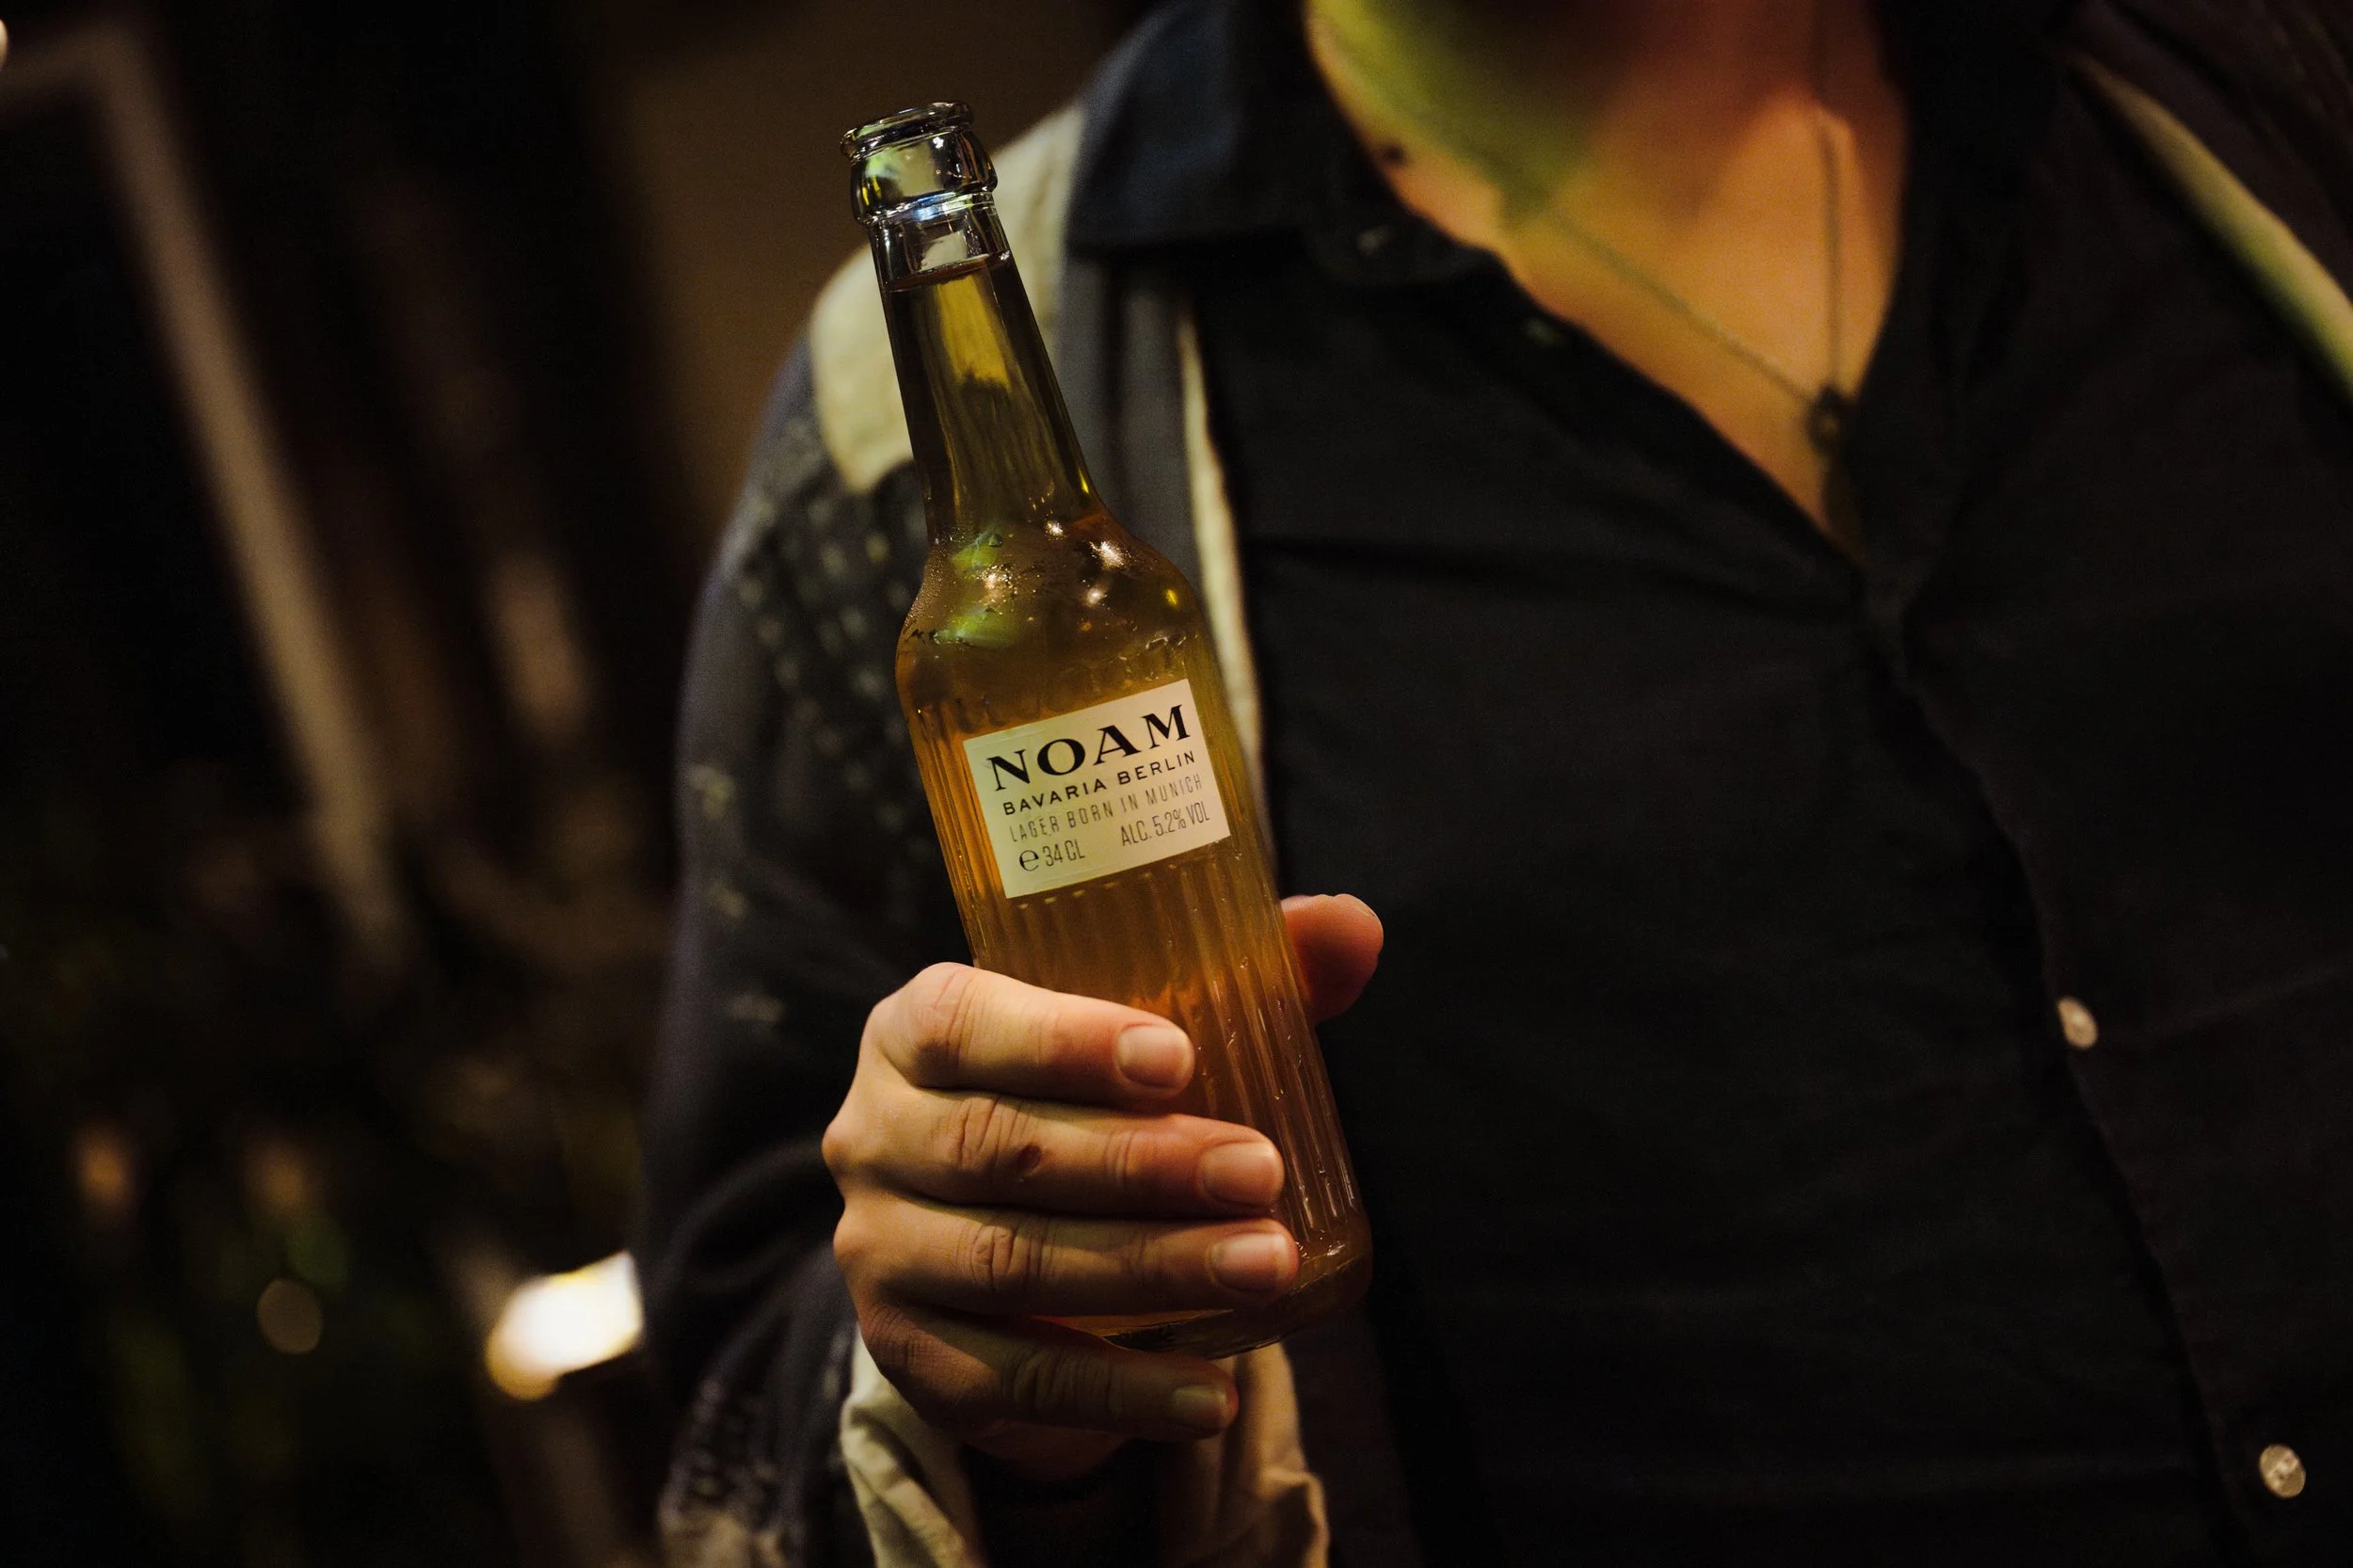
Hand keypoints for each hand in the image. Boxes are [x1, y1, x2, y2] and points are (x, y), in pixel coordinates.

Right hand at [823, 894, 1381, 1480]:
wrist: (1011, 1251)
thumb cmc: (1091, 1105)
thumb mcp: (1148, 1035)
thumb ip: (1243, 974)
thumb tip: (1352, 927)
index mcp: (912, 1030)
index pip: (963, 1023)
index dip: (1066, 1041)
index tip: (1180, 1059)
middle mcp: (872, 1134)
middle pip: (1001, 1148)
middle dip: (1141, 1164)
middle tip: (1260, 1171)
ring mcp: (880, 1251)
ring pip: (1013, 1264)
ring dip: (1151, 1268)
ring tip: (1266, 1264)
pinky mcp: (910, 1356)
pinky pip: (1014, 1380)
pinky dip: (1121, 1390)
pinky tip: (1210, 1390)